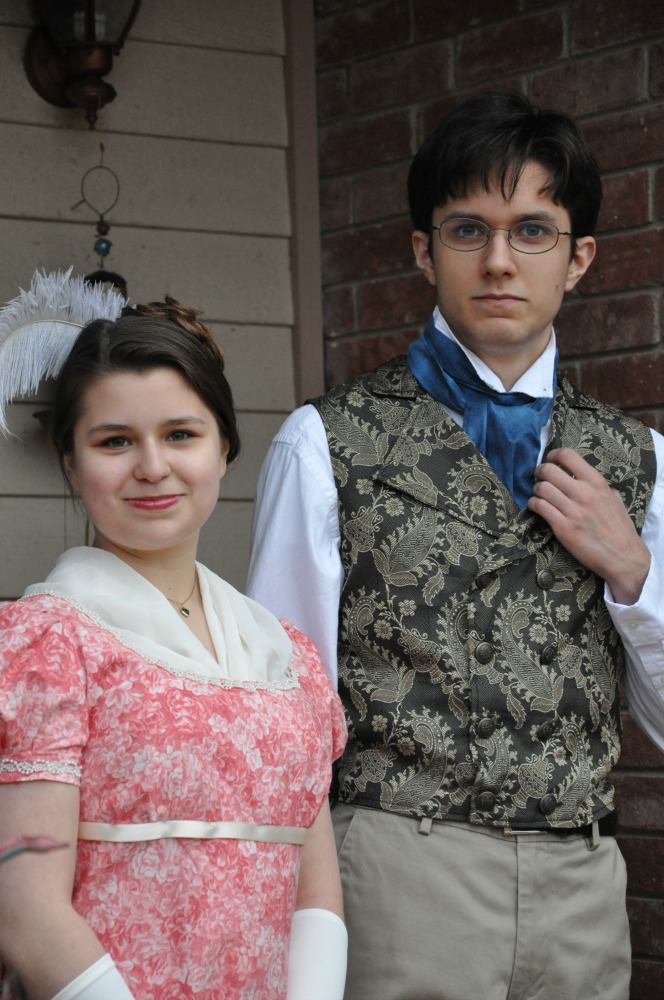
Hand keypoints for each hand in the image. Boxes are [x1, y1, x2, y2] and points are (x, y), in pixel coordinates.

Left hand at [527, 447, 650, 605]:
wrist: (623, 556)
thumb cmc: (619, 527)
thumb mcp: (613, 497)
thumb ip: (596, 485)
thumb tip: (579, 475)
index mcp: (597, 482)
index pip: (568, 455)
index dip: (553, 455)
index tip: (550, 460)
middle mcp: (584, 493)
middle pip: (548, 470)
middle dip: (540, 472)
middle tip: (539, 478)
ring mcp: (573, 511)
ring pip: (541, 488)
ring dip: (536, 490)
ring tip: (539, 494)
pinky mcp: (563, 528)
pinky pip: (539, 507)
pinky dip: (533, 504)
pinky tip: (537, 507)